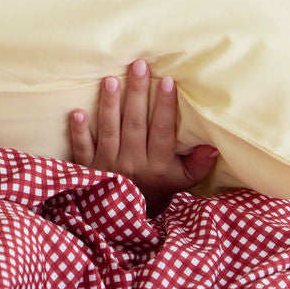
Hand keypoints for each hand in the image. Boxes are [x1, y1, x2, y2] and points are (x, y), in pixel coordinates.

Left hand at [68, 58, 218, 214]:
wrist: (123, 223)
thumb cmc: (155, 192)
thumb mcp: (180, 182)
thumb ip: (197, 165)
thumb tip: (213, 146)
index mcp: (157, 165)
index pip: (163, 131)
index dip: (166, 107)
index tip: (168, 81)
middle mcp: (132, 163)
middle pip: (135, 124)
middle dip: (137, 94)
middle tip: (139, 65)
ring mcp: (108, 165)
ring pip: (109, 130)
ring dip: (109, 105)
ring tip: (110, 80)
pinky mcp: (88, 168)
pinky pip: (83, 148)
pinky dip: (79, 131)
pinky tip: (76, 112)